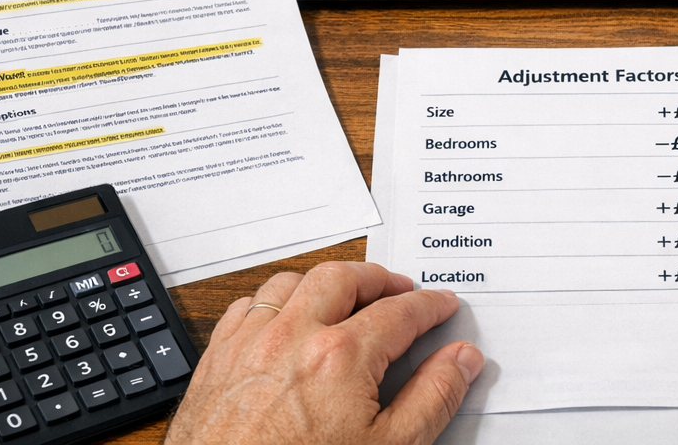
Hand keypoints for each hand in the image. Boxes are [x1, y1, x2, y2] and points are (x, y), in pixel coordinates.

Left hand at [165, 261, 482, 444]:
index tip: (440, 306)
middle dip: (378, 277)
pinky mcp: (217, 362)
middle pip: (343, 278)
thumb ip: (432, 399)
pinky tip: (283, 315)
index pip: (400, 312)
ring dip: (323, 281)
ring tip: (344, 294)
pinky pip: (246, 307)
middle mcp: (292, 338)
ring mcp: (250, 345)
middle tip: (398, 289)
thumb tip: (460, 361)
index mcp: (341, 357)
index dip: (428, 306)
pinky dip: (272, 300)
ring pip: (290, 282)